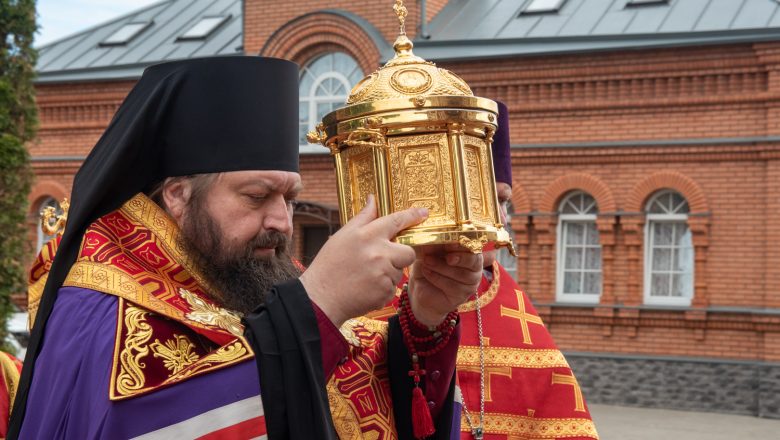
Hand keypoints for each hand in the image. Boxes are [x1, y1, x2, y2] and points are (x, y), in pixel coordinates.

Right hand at [300, 195, 427, 326]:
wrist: (321, 297)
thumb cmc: (329, 265)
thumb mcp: (343, 236)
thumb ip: (363, 218)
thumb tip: (373, 200)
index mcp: (367, 235)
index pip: (396, 221)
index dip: (411, 216)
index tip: (423, 214)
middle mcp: (378, 252)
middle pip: (408, 251)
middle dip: (401, 255)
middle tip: (383, 261)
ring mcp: (383, 273)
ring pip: (399, 271)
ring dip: (387, 274)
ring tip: (365, 277)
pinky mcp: (385, 292)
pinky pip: (392, 288)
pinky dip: (382, 289)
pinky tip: (365, 288)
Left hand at [408, 244, 482, 326]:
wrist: (419, 287)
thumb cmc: (427, 264)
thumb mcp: (429, 251)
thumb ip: (435, 244)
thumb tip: (434, 237)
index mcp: (469, 251)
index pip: (474, 245)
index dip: (464, 244)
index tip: (450, 243)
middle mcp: (474, 267)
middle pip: (474, 261)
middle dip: (460, 257)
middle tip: (446, 256)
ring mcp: (470, 283)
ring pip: (462, 274)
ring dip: (442, 267)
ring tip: (427, 262)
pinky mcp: (462, 295)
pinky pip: (453, 287)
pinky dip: (437, 278)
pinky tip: (427, 272)